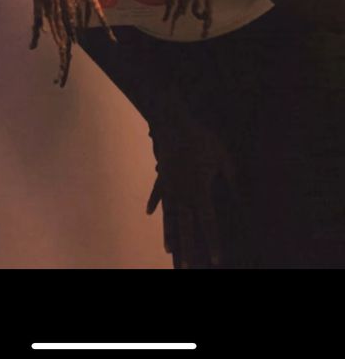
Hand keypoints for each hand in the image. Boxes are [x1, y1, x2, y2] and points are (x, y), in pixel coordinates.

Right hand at [146, 118, 241, 267]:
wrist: (174, 124)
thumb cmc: (202, 140)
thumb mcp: (223, 158)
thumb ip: (232, 178)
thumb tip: (242, 196)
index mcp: (199, 192)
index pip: (208, 223)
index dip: (213, 242)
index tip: (216, 260)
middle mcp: (183, 194)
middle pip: (185, 227)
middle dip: (188, 248)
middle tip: (187, 268)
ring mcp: (169, 187)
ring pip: (170, 216)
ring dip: (169, 234)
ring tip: (169, 250)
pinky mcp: (161, 176)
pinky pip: (157, 194)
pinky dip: (154, 203)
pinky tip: (150, 214)